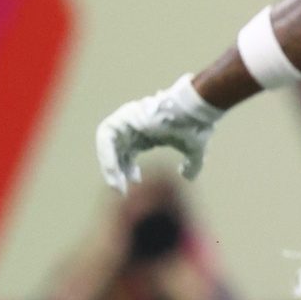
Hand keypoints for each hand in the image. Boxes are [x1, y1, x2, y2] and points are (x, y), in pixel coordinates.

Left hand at [95, 74, 221, 193]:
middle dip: (117, 172)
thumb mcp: (194, 151)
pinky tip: (113, 171)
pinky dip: (107, 155)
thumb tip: (188, 177)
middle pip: (117, 152)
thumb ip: (191, 165)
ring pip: (108, 146)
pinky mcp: (122, 117)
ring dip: (109, 166)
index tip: (135, 183)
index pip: (129, 152)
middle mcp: (134, 126)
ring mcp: (127, 120)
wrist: (193, 110)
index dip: (128, 170)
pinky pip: (106, 138)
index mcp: (146, 132)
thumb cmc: (194, 127)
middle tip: (121, 189)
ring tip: (115, 184)